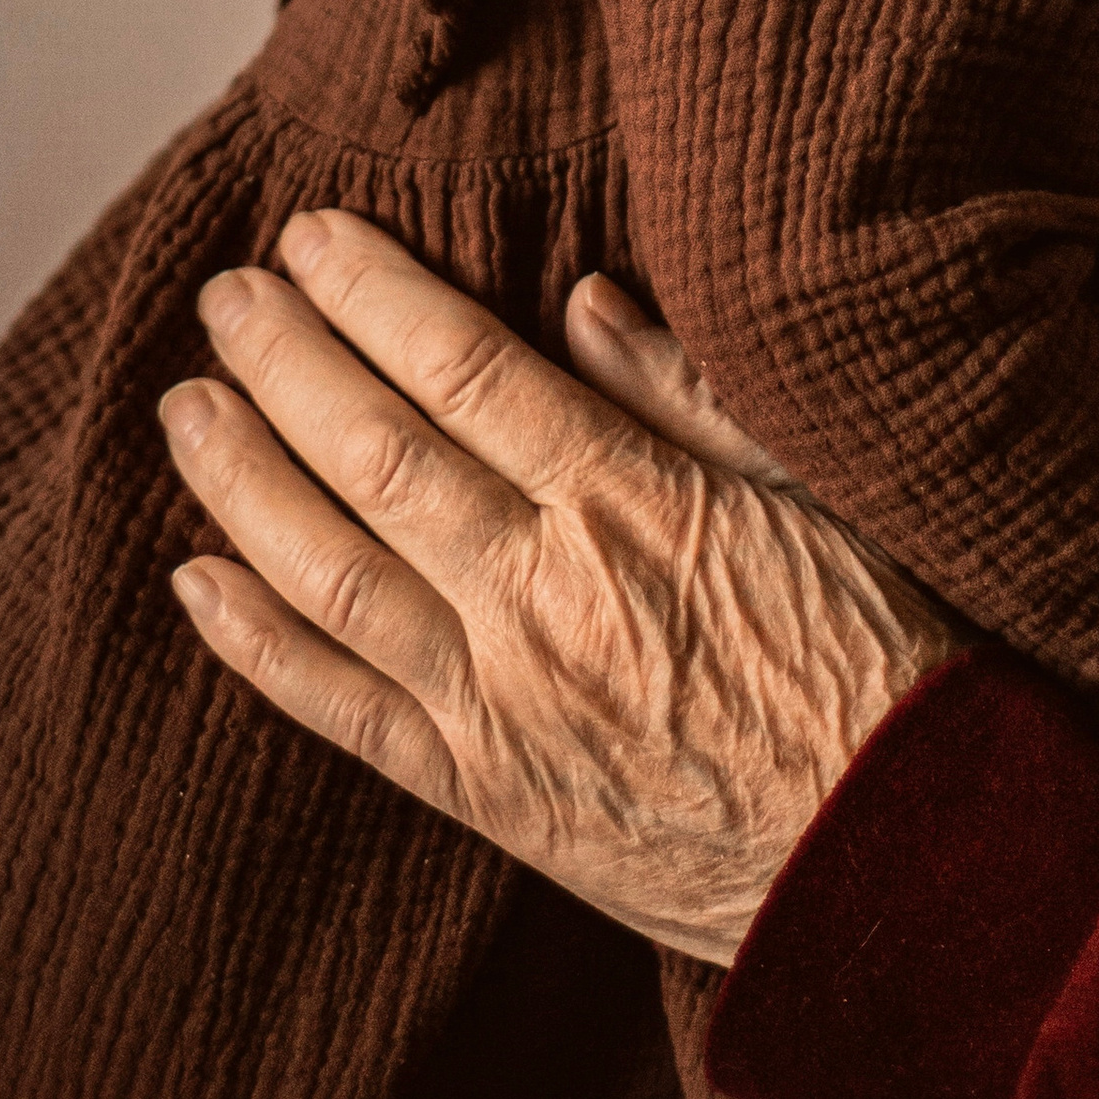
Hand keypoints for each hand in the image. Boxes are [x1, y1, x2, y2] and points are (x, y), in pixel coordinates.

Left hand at [159, 213, 957, 961]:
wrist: (909, 864)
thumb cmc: (886, 658)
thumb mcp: (823, 490)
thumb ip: (693, 395)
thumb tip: (581, 300)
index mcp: (633, 504)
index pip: (462, 369)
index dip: (371, 293)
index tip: (309, 234)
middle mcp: (545, 598)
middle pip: (371, 453)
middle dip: (283, 360)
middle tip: (225, 294)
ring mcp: (501, 704)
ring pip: (327, 572)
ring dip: (241, 479)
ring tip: (189, 405)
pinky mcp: (484, 794)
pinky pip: (338, 708)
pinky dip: (254, 642)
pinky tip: (199, 577)